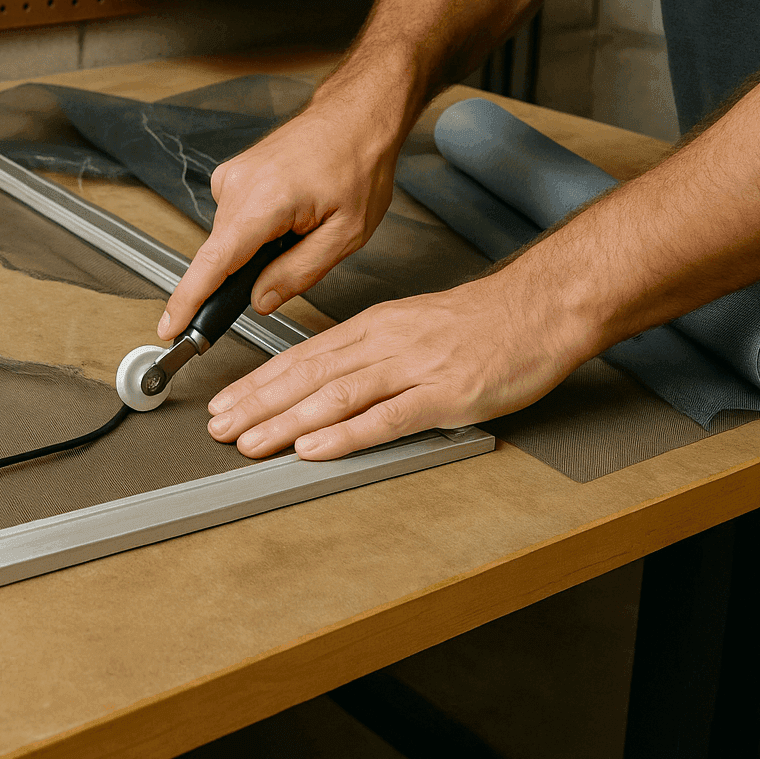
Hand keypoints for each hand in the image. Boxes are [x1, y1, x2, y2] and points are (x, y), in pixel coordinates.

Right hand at [158, 94, 406, 340]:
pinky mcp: (232, 174)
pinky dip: (257, 227)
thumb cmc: (357, 164)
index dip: (188, 299)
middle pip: (225, 254)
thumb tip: (261, 299)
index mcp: (265, 201)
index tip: (169, 326)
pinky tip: (291, 210)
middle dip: (252, 270)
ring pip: (232, 238)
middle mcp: (238, 185)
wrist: (354, 116)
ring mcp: (231, 176)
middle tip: (302, 249)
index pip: (215, 262)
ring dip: (260, 245)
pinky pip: (236, 218)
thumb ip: (299, 272)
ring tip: (304, 221)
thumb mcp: (346, 234)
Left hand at [206, 268, 596, 459]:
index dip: (257, 382)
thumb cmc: (482, 323)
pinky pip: (385, 418)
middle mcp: (384, 344)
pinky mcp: (444, 395)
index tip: (225, 402)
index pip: (301, 355)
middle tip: (219, 428)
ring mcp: (413, 369)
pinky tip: (315, 449)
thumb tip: (326, 381)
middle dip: (256, 403)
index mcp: (373, 327)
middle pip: (306, 375)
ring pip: (335, 396)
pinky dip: (345, 435)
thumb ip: (369, 352)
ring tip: (251, 442)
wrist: (540, 309)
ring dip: (286, 422)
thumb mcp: (411, 326)